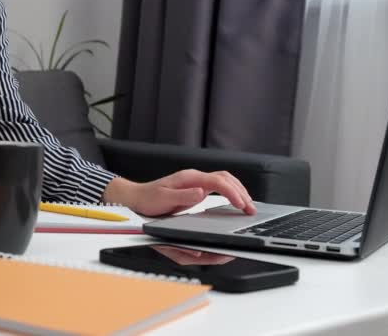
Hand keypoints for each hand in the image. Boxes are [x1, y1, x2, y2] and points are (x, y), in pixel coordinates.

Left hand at [102, 169, 255, 216]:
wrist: (137, 198)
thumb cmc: (148, 199)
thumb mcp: (164, 199)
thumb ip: (183, 196)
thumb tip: (201, 193)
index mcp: (189, 178)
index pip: (217, 181)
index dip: (232, 192)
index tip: (241, 204)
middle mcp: (194, 177)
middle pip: (226, 178)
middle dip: (241, 192)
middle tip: (250, 208)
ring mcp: (196, 182)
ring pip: (224, 180)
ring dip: (238, 191)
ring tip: (248, 206)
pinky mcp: (195, 188)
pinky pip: (219, 187)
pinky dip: (231, 192)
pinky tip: (235, 202)